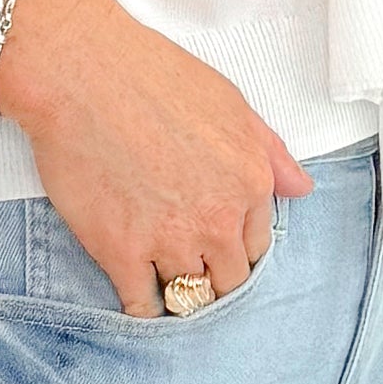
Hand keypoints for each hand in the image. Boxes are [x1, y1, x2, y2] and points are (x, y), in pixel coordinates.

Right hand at [0, 0, 312, 316]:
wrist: (81, 73)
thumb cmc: (151, 75)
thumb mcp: (231, 103)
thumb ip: (271, 152)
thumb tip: (302, 188)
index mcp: (250, 181)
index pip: (256, 246)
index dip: (235, 249)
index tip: (216, 250)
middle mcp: (217, 218)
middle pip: (228, 280)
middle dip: (211, 277)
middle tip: (189, 269)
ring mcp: (169, 239)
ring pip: (189, 296)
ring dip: (178, 293)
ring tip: (162, 283)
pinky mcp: (121, 252)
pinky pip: (143, 306)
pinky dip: (143, 310)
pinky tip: (138, 301)